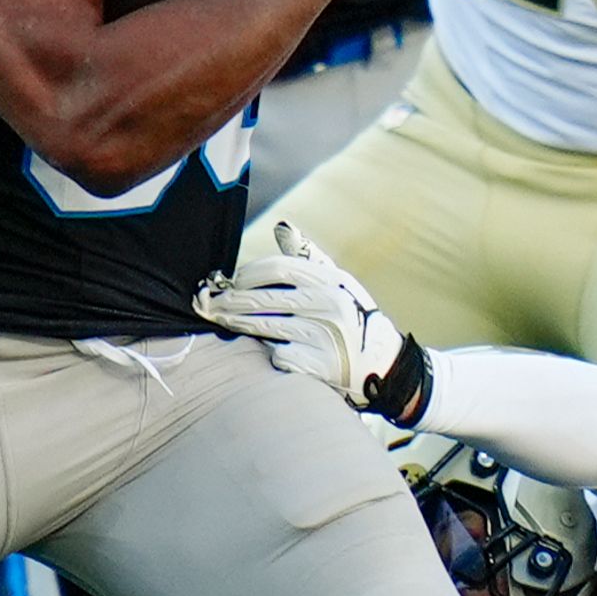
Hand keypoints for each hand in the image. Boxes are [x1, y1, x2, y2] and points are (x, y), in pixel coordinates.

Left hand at [197, 223, 430, 423]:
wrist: (387, 367)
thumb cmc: (355, 320)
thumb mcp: (341, 284)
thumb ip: (309, 258)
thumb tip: (282, 228)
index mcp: (332, 281)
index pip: (278, 268)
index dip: (248, 275)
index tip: (232, 281)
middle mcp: (329, 305)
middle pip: (264, 299)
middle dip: (231, 302)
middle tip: (209, 305)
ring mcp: (325, 337)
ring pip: (265, 327)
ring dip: (238, 325)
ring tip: (222, 321)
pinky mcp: (320, 366)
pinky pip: (280, 356)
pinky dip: (273, 355)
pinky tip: (275, 353)